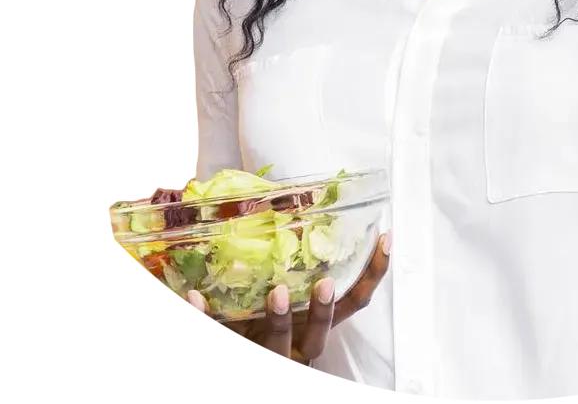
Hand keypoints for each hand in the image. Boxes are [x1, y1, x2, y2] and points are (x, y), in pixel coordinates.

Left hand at [187, 231, 390, 368]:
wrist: (229, 372)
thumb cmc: (259, 329)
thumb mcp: (282, 305)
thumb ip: (289, 270)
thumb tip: (286, 205)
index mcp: (316, 330)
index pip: (354, 303)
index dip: (373, 273)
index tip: (384, 238)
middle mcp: (298, 348)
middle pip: (319, 336)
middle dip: (323, 312)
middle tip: (324, 285)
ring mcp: (265, 358)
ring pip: (277, 346)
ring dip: (279, 320)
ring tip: (275, 293)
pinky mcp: (231, 357)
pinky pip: (217, 340)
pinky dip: (204, 320)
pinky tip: (193, 298)